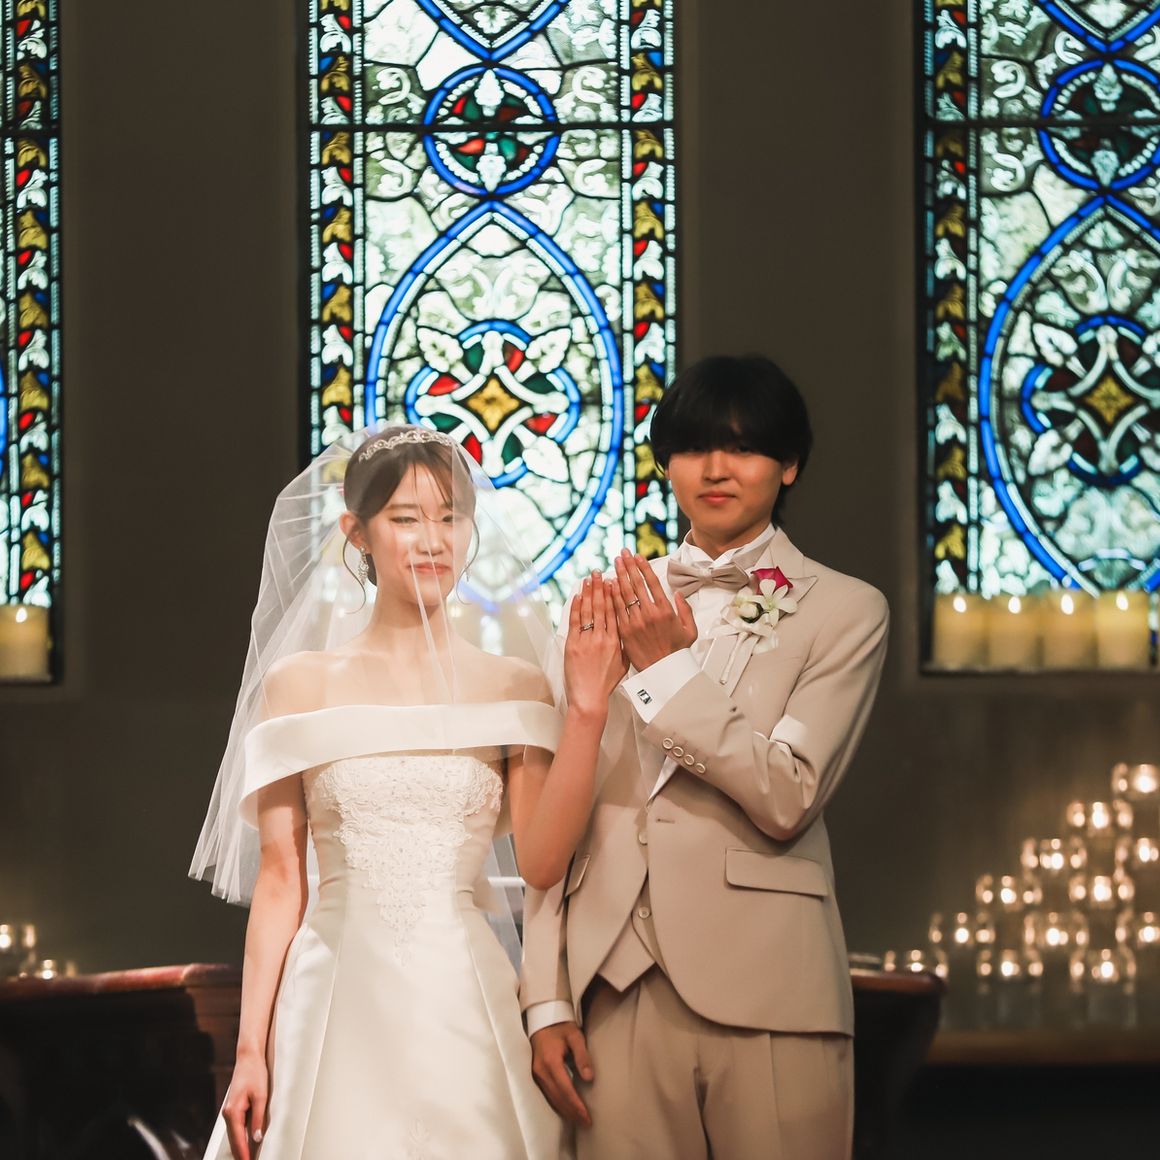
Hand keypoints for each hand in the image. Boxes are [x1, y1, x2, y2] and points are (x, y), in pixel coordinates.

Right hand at [222, 1051, 268, 1159]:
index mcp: (233, 1112)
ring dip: (240, 1147)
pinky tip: (246, 1143)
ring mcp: (229, 1111)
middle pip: (234, 1140)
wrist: (248, 1058)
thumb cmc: (255, 1074)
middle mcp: (227, 1113)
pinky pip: (236, 1127)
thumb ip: (258, 1118)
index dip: (244, 1154)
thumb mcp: (261, 1096)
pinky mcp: (233, 1108)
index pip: (238, 1139)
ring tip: (247, 1157)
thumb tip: (256, 1138)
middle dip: (241, 1154)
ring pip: (234, 1135)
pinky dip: (240, 1137)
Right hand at [531, 1021, 593, 1125]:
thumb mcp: (575, 1036)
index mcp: (550, 1061)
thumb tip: (589, 1078)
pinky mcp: (534, 1074)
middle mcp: (540, 1070)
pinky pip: (546, 1094)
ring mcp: (535, 1073)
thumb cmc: (561, 1027)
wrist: (542, 1019)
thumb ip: (582, 1056)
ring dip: (565, 1111)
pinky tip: (566, 1109)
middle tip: (586, 1123)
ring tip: (578, 1120)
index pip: (565, 1089)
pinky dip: (557, 1104)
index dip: (576, 1105)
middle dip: (572, 1112)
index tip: (587, 1116)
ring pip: (550, 1098)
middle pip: (557, 1098)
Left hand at [565, 573, 627, 716]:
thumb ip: (624, 646)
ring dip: (589, 592)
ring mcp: (587, 641)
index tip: (614, 581)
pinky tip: (577, 595)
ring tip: (589, 578)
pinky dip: (576, 607)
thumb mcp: (623, 664)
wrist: (590, 698)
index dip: (614, 595)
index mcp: (617, 642)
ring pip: (589, 610)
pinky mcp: (573, 645)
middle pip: (602, 607)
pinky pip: (575, 621)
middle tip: (600, 572)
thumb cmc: (606, 684)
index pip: (615, 612)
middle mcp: (603, 638)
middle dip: (601, 587)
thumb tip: (625, 631)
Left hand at [611, 549, 696, 670]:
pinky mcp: (624, 631)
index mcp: (666, 611)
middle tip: (622, 554)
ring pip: (624, 594)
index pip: (652, 583)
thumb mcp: (690, 630)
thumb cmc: (676, 652)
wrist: (661, 672)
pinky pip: (616, 610)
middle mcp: (649, 614)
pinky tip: (608, 585)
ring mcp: (635, 623)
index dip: (643, 567)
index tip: (637, 557)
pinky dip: (612, 596)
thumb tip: (678, 594)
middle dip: (628, 566)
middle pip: (636, 584)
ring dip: (618, 576)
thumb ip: (685, 610)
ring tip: (614, 564)